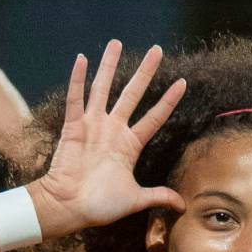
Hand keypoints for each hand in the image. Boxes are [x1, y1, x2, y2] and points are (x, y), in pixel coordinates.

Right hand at [28, 41, 185, 238]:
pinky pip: (76, 99)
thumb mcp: (135, 199)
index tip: (182, 82)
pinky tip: (82, 59)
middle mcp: (112, 130)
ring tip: (117, 43)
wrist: (69, 208)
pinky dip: (78, 79)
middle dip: (145, 73)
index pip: (154, 117)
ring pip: (103, 89)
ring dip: (109, 66)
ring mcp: (93, 126)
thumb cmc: (99, 205)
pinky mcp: (73, 127)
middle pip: (132, 94)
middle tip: (157, 50)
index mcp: (129, 145)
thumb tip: (182, 205)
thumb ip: (158, 195)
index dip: (168, 101)